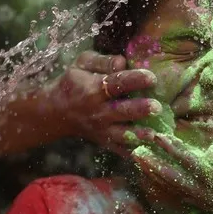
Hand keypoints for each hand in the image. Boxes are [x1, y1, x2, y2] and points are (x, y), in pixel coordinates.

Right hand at [0, 51, 159, 156]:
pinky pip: (119, 148)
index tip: (152, 77)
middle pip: (121, 111)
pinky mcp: (104, 140)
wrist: (55, 111)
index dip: (134, 80)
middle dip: (139, 109)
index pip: (116, 84)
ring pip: (121, 133)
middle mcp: (98, 111)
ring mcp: (101, 128)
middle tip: (157, 106)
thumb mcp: (82, 64)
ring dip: (138, 134)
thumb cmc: (73, 82)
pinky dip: (133, 152)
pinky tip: (149, 151)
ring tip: (154, 133)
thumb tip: (123, 62)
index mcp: (93, 89)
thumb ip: (103, 61)